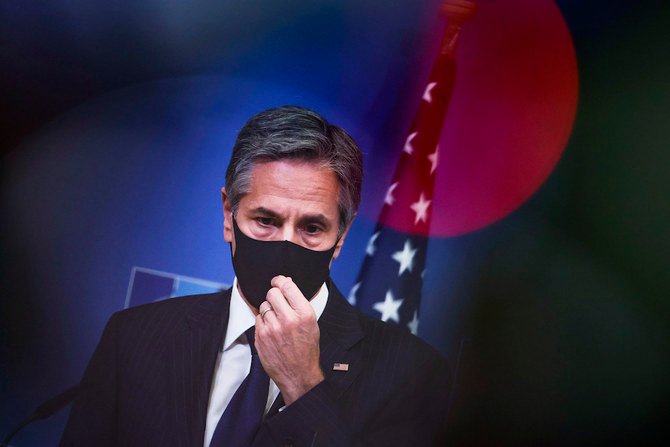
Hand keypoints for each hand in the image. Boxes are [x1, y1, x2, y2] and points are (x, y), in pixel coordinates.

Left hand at [255, 275, 324, 404]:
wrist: (299, 374)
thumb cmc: (307, 349)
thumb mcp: (312, 323)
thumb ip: (299, 303)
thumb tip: (286, 284)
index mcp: (304, 314)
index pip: (287, 286)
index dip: (280, 281)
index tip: (277, 281)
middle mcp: (288, 319)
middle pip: (272, 293)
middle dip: (274, 295)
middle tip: (277, 301)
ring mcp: (272, 329)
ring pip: (263, 306)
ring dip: (268, 310)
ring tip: (276, 320)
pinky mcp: (261, 337)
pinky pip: (257, 319)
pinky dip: (263, 322)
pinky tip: (271, 330)